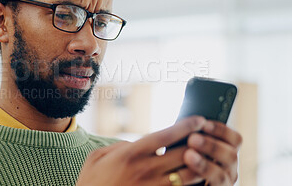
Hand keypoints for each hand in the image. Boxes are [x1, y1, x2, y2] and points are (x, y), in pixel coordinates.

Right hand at [77, 116, 206, 185]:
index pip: (166, 136)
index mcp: (131, 154)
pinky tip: (196, 178)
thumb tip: (136, 143)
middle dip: (199, 143)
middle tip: (207, 136)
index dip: (186, 126)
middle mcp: (145, 171)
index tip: (198, 119)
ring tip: (206, 157)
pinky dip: (191, 185)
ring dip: (200, 166)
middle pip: (182, 155)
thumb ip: (119, 146)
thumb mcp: (97, 157)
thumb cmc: (91, 182)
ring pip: (187, 176)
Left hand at [184, 120, 242, 185]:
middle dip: (211, 146)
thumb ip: (193, 138)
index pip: (234, 140)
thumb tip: (187, 123)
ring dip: (204, 163)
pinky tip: (186, 172)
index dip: (221, 130)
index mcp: (226, 152)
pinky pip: (215, 185)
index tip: (204, 123)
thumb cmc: (181, 162)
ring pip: (222, 174)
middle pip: (231, 155)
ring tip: (188, 155)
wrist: (176, 180)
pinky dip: (202, 176)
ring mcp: (224, 182)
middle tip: (192, 139)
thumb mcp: (189, 146)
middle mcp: (229, 168)